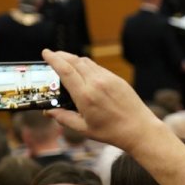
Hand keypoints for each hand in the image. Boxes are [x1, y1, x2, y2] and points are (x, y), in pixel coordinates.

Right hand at [43, 49, 163, 154]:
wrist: (139, 129)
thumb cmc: (112, 132)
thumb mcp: (84, 129)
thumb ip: (64, 118)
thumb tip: (49, 111)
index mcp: (85, 96)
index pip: (65, 70)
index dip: (53, 59)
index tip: (45, 53)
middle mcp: (96, 83)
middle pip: (75, 61)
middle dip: (61, 56)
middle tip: (52, 55)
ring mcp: (109, 79)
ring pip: (87, 62)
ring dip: (74, 59)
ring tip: (66, 62)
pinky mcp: (118, 79)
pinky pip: (99, 67)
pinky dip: (87, 66)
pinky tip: (84, 71)